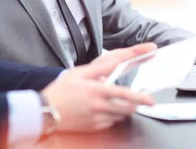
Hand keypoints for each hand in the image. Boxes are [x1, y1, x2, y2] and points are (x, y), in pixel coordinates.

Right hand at [41, 43, 156, 132]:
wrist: (45, 111)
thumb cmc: (61, 90)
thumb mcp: (79, 73)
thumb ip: (99, 69)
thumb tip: (114, 68)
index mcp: (95, 90)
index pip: (124, 93)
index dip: (139, 97)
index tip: (150, 99)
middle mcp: (98, 106)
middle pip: (126, 108)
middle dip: (135, 103)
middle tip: (139, 100)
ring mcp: (96, 119)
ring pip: (120, 116)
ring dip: (122, 109)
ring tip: (111, 101)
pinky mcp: (93, 128)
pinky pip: (110, 123)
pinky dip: (111, 116)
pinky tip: (101, 110)